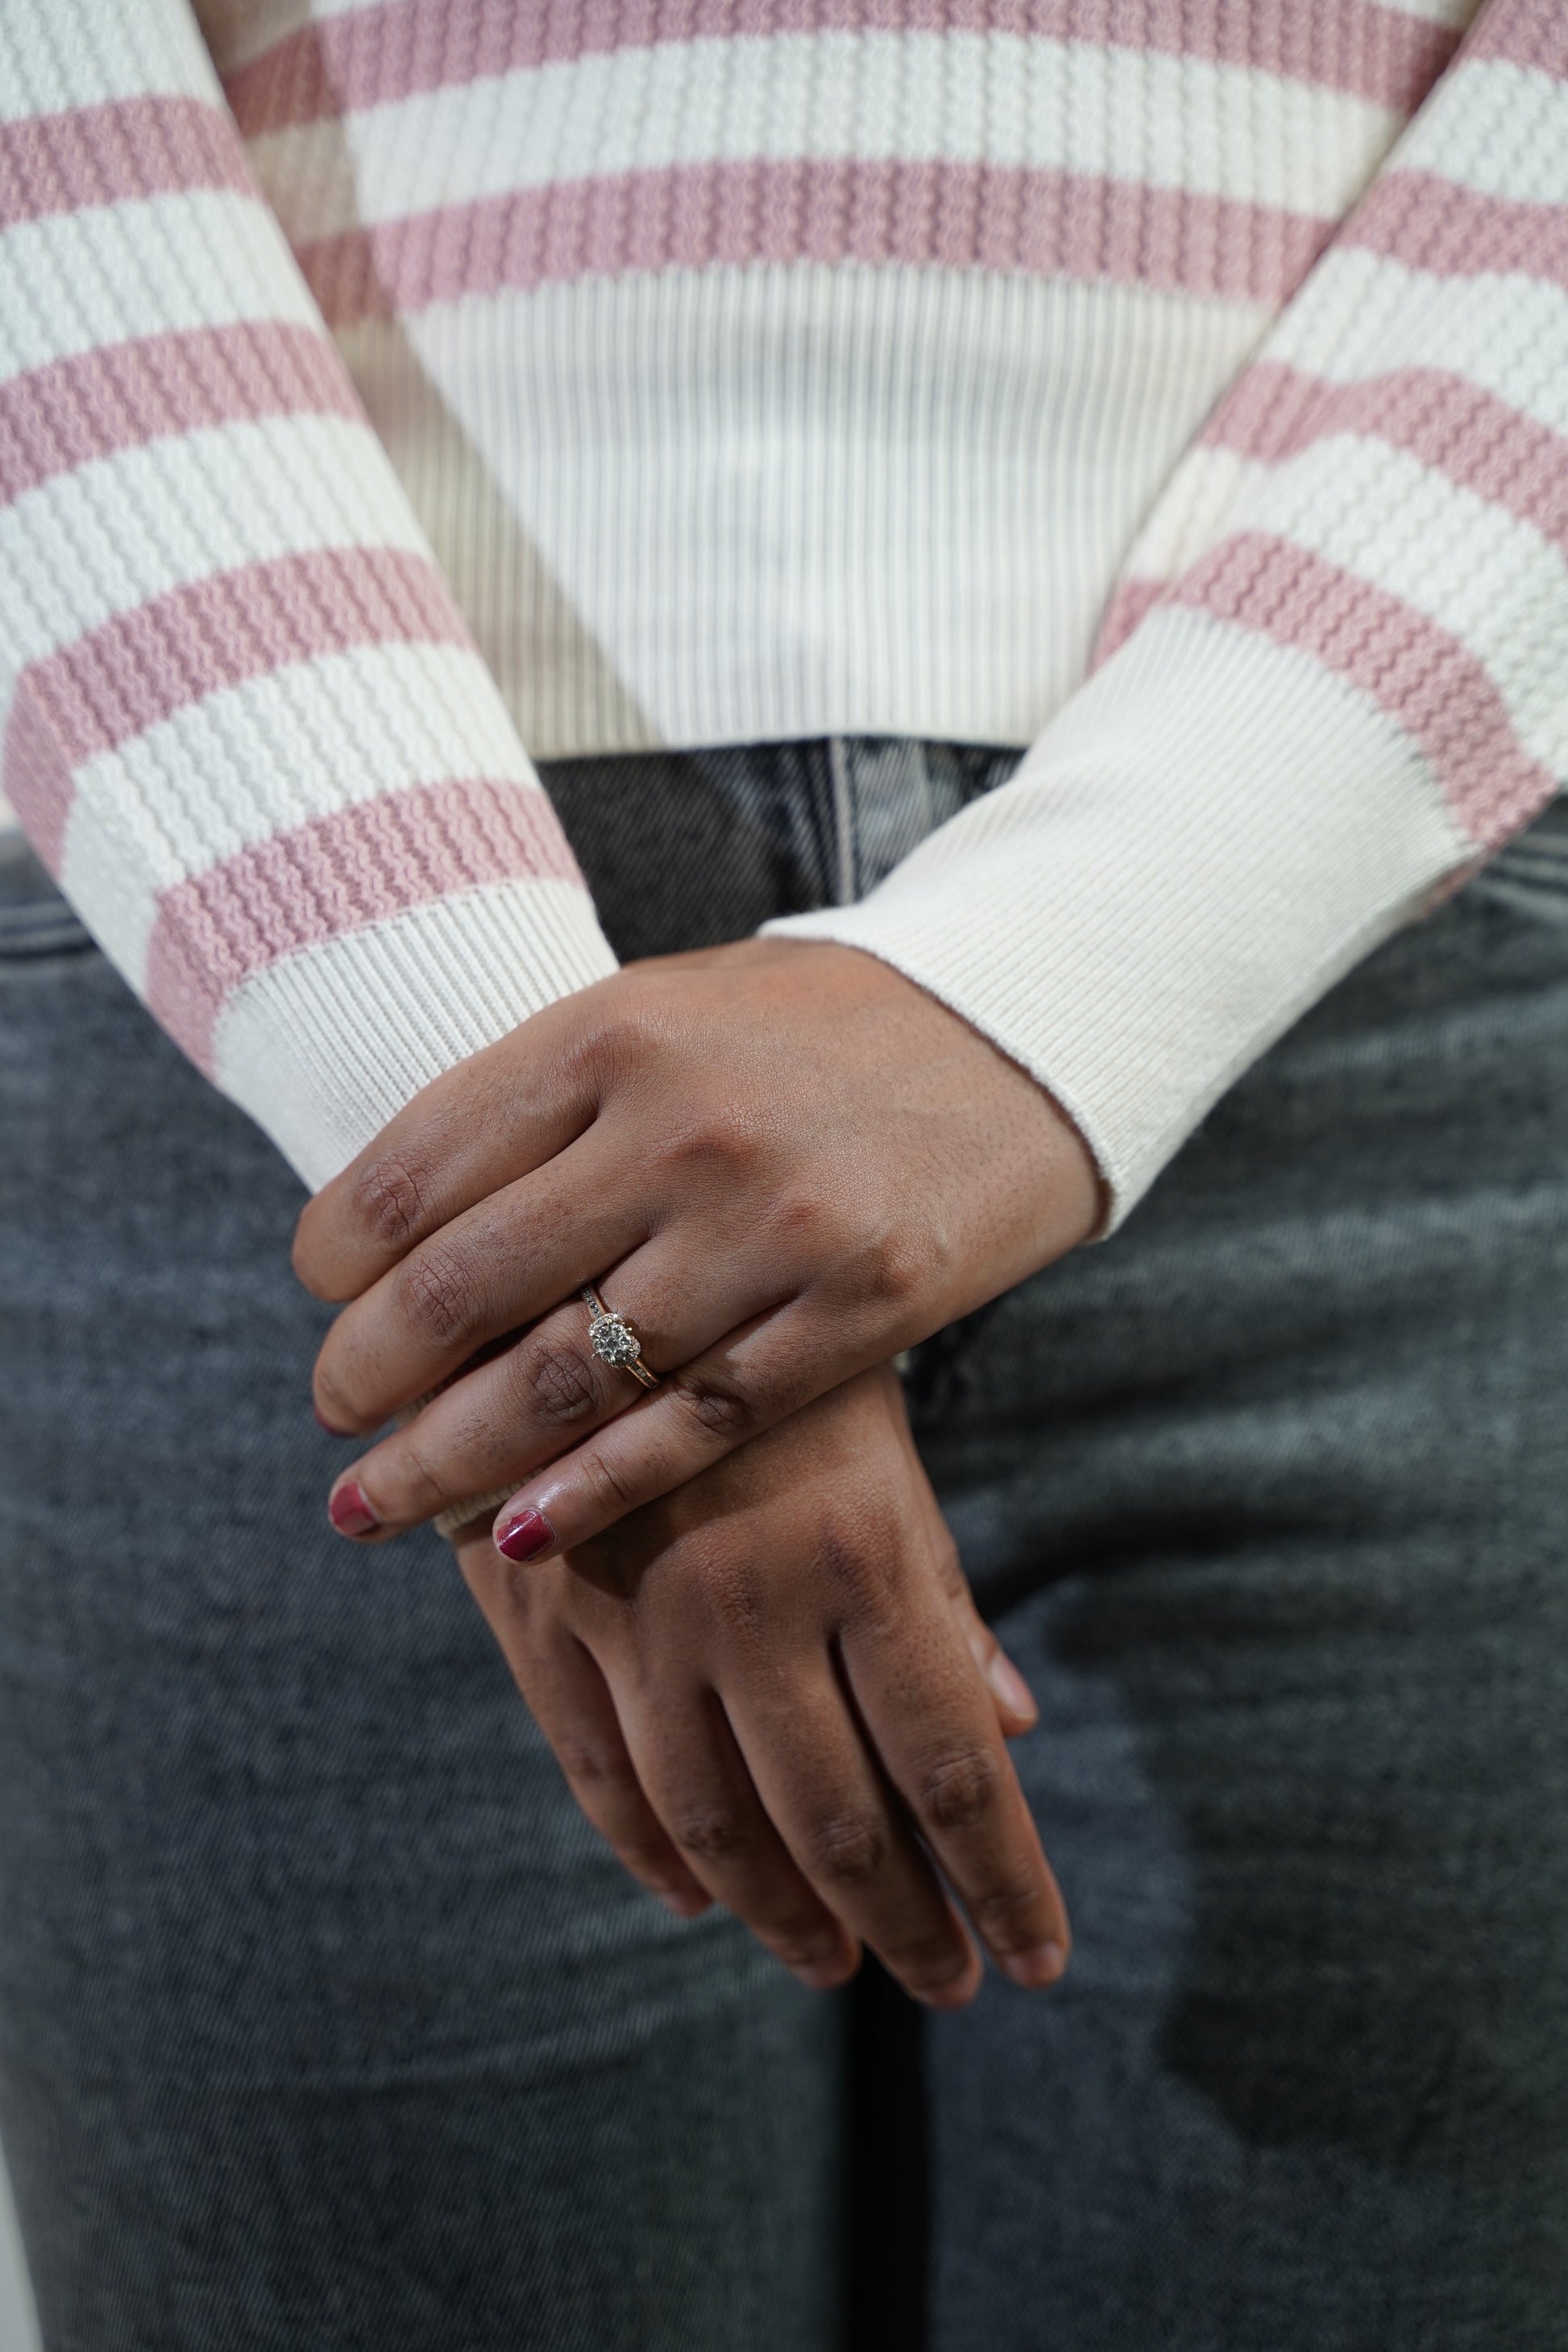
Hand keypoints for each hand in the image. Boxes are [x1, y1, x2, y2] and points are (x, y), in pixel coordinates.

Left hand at [295, 939, 1099, 1548]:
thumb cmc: (815, 1026)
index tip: (321, 1298)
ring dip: (442, 1461)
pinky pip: (692, 1427)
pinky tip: (515, 1536)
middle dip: (364, 1376)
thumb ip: (544, 1095)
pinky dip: (589, 1494)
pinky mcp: (857, 1311)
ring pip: (563, 1379)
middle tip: (332, 1418)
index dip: (334, 1260)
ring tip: (372, 1507)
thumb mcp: (667, 1008)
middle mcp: (678, 1128)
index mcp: (609, 1034)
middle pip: (461, 1290)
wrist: (1020, 1024)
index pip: (412, 1173)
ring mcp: (771, 1227)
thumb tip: (396, 1218)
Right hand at [452, 1364, 1069, 2005]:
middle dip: (908, 1924)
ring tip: (837, 1965)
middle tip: (948, 1981)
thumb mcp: (878, 1431)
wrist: (575, 1249)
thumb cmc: (763, 1329)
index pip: (952, 1766)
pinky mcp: (544, 1618)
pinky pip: (603, 1777)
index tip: (1039, 1960)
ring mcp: (636, 1617)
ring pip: (719, 1825)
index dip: (1003, 1880)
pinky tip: (699, 1900)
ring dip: (786, 1916)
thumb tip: (1009, 1725)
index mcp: (861, 1548)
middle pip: (841, 1823)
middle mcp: (750, 1601)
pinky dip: (656, 1855)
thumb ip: (937, 1587)